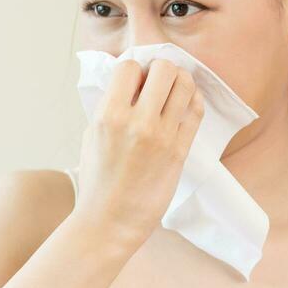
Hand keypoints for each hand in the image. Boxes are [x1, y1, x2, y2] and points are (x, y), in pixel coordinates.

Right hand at [69, 57, 205, 245]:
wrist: (110, 220)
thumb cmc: (97, 180)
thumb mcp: (92, 135)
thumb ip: (111, 106)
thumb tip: (133, 82)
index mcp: (108, 116)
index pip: (129, 67)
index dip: (134, 70)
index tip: (136, 81)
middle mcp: (137, 122)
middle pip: (163, 69)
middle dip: (162, 69)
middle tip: (159, 81)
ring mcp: (162, 137)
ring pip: (185, 85)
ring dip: (181, 81)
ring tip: (173, 91)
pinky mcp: (180, 151)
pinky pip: (196, 111)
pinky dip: (193, 100)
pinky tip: (185, 104)